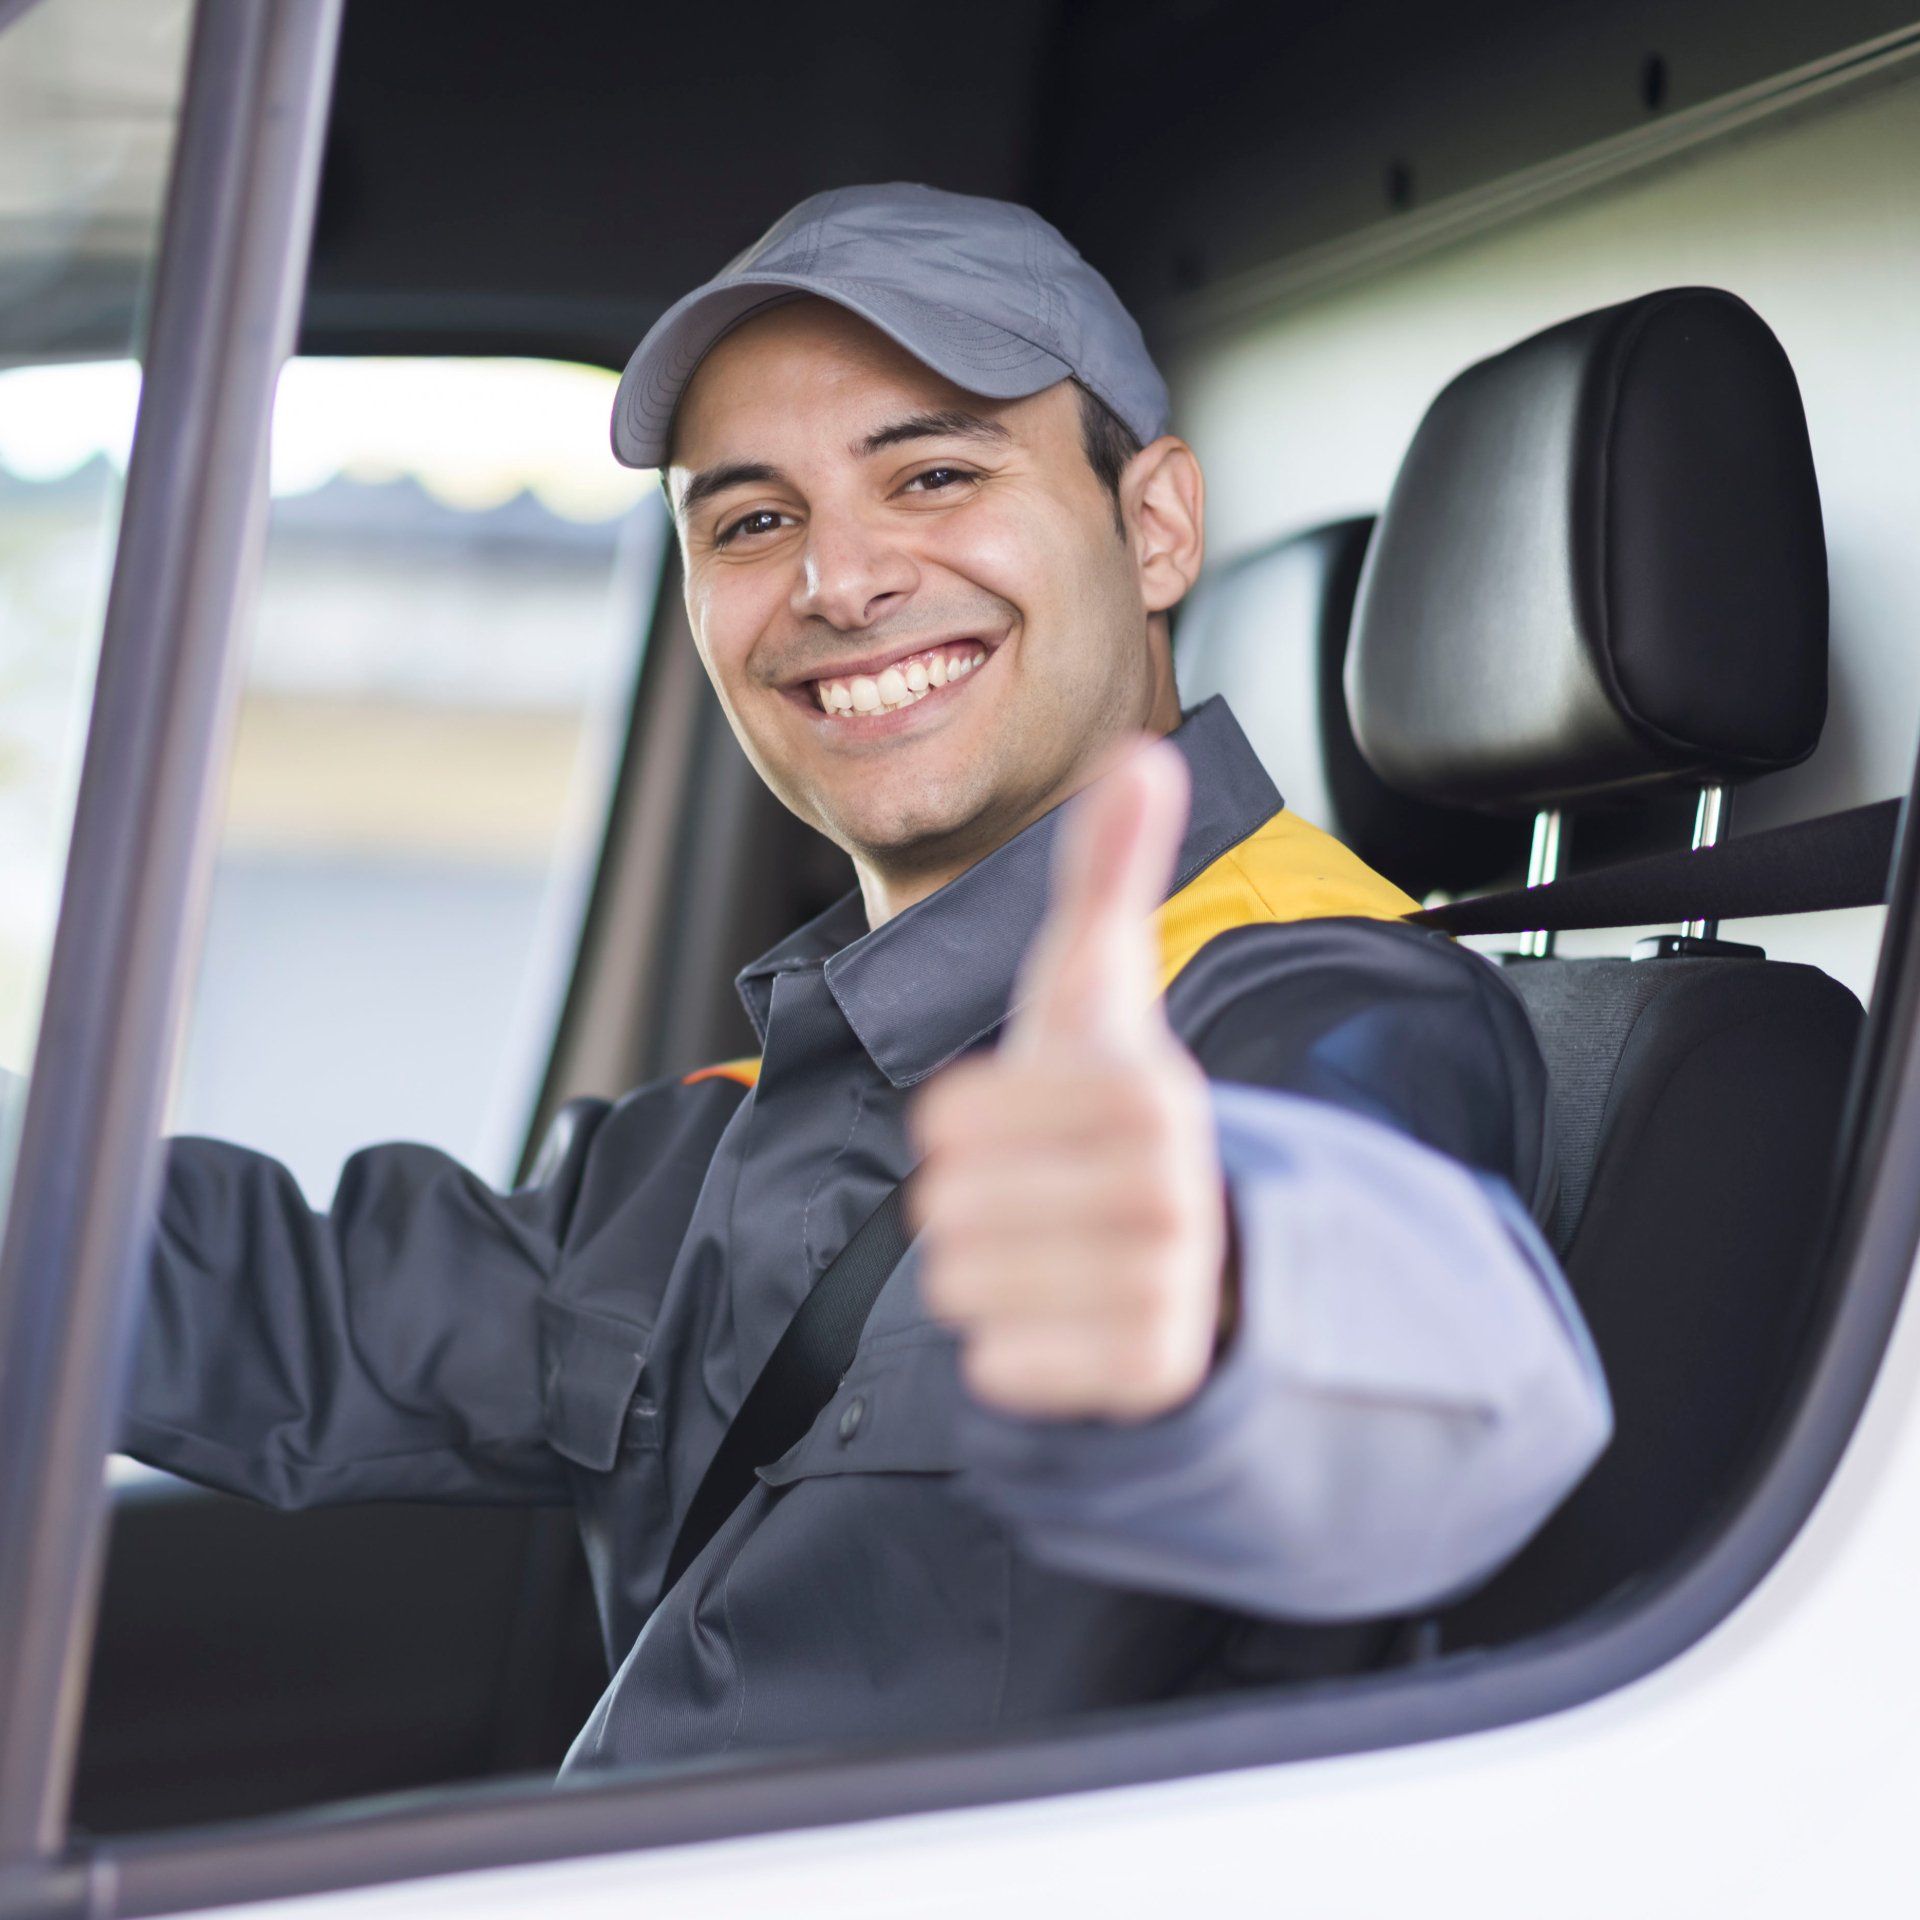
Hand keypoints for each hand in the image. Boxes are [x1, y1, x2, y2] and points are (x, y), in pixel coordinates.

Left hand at [910, 739, 1232, 1420]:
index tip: (1017, 1122)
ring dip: (984, 1274)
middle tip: (1034, 1196)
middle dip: (969, 1202)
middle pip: (949, 1207)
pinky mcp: (1148, 1376)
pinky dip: (1008, 1350)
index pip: (952, 1119)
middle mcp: (1168, 1190)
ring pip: (965, 1287)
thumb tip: (1140, 754)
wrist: (1191, 1248)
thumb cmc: (1108, 1108)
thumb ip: (1106, 876)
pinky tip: (1062, 1318)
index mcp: (1146, 1090)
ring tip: (1049, 1252)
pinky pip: (1002, 1368)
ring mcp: (1165, 1289)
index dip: (960, 1124)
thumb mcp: (1096, 993)